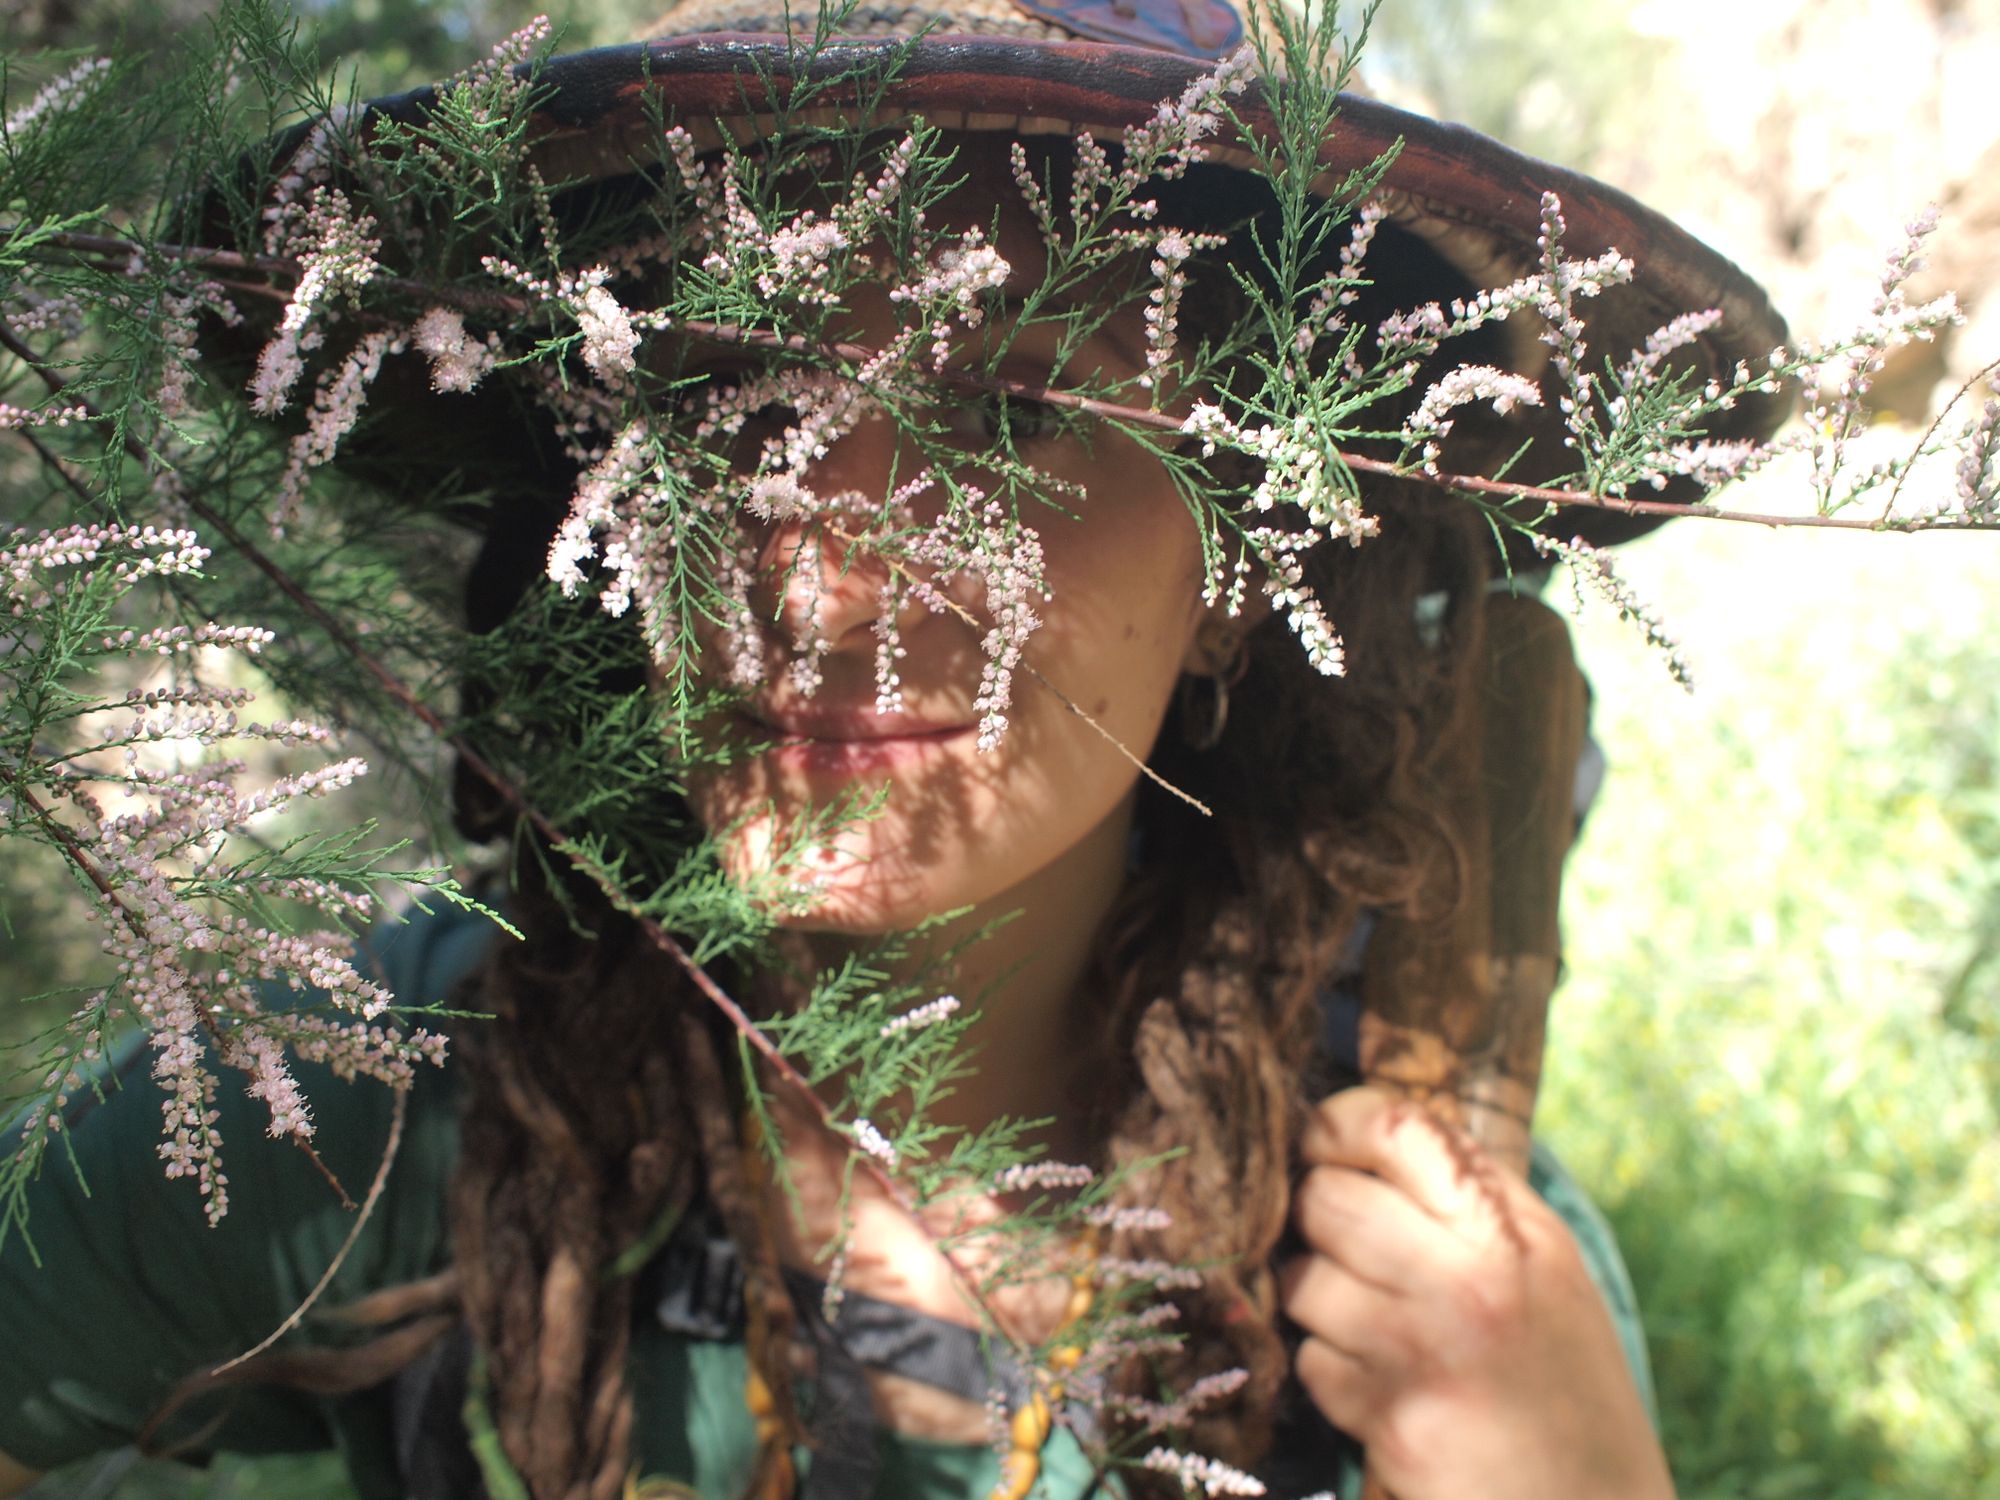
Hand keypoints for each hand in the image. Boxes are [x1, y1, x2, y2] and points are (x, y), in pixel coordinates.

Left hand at [1280, 1087, 1674, 1499]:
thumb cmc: (1561, 1391)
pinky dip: (1330, 1376)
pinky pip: (1313, 1361)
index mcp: (1516, 1230)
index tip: (1319, 1147)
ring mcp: (1431, 1345)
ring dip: (1316, 1305)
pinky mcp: (1396, 1415)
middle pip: (1326, 1198)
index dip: (1334, 1125)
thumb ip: (1466, 1204)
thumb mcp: (1544, 1274)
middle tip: (1339, 1252)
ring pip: (1305, 1281)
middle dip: (1312, 1222)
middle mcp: (1477, 1277)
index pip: (1395, 1126)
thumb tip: (1354, 1135)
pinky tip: (1384, 1396)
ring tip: (1373, 1333)